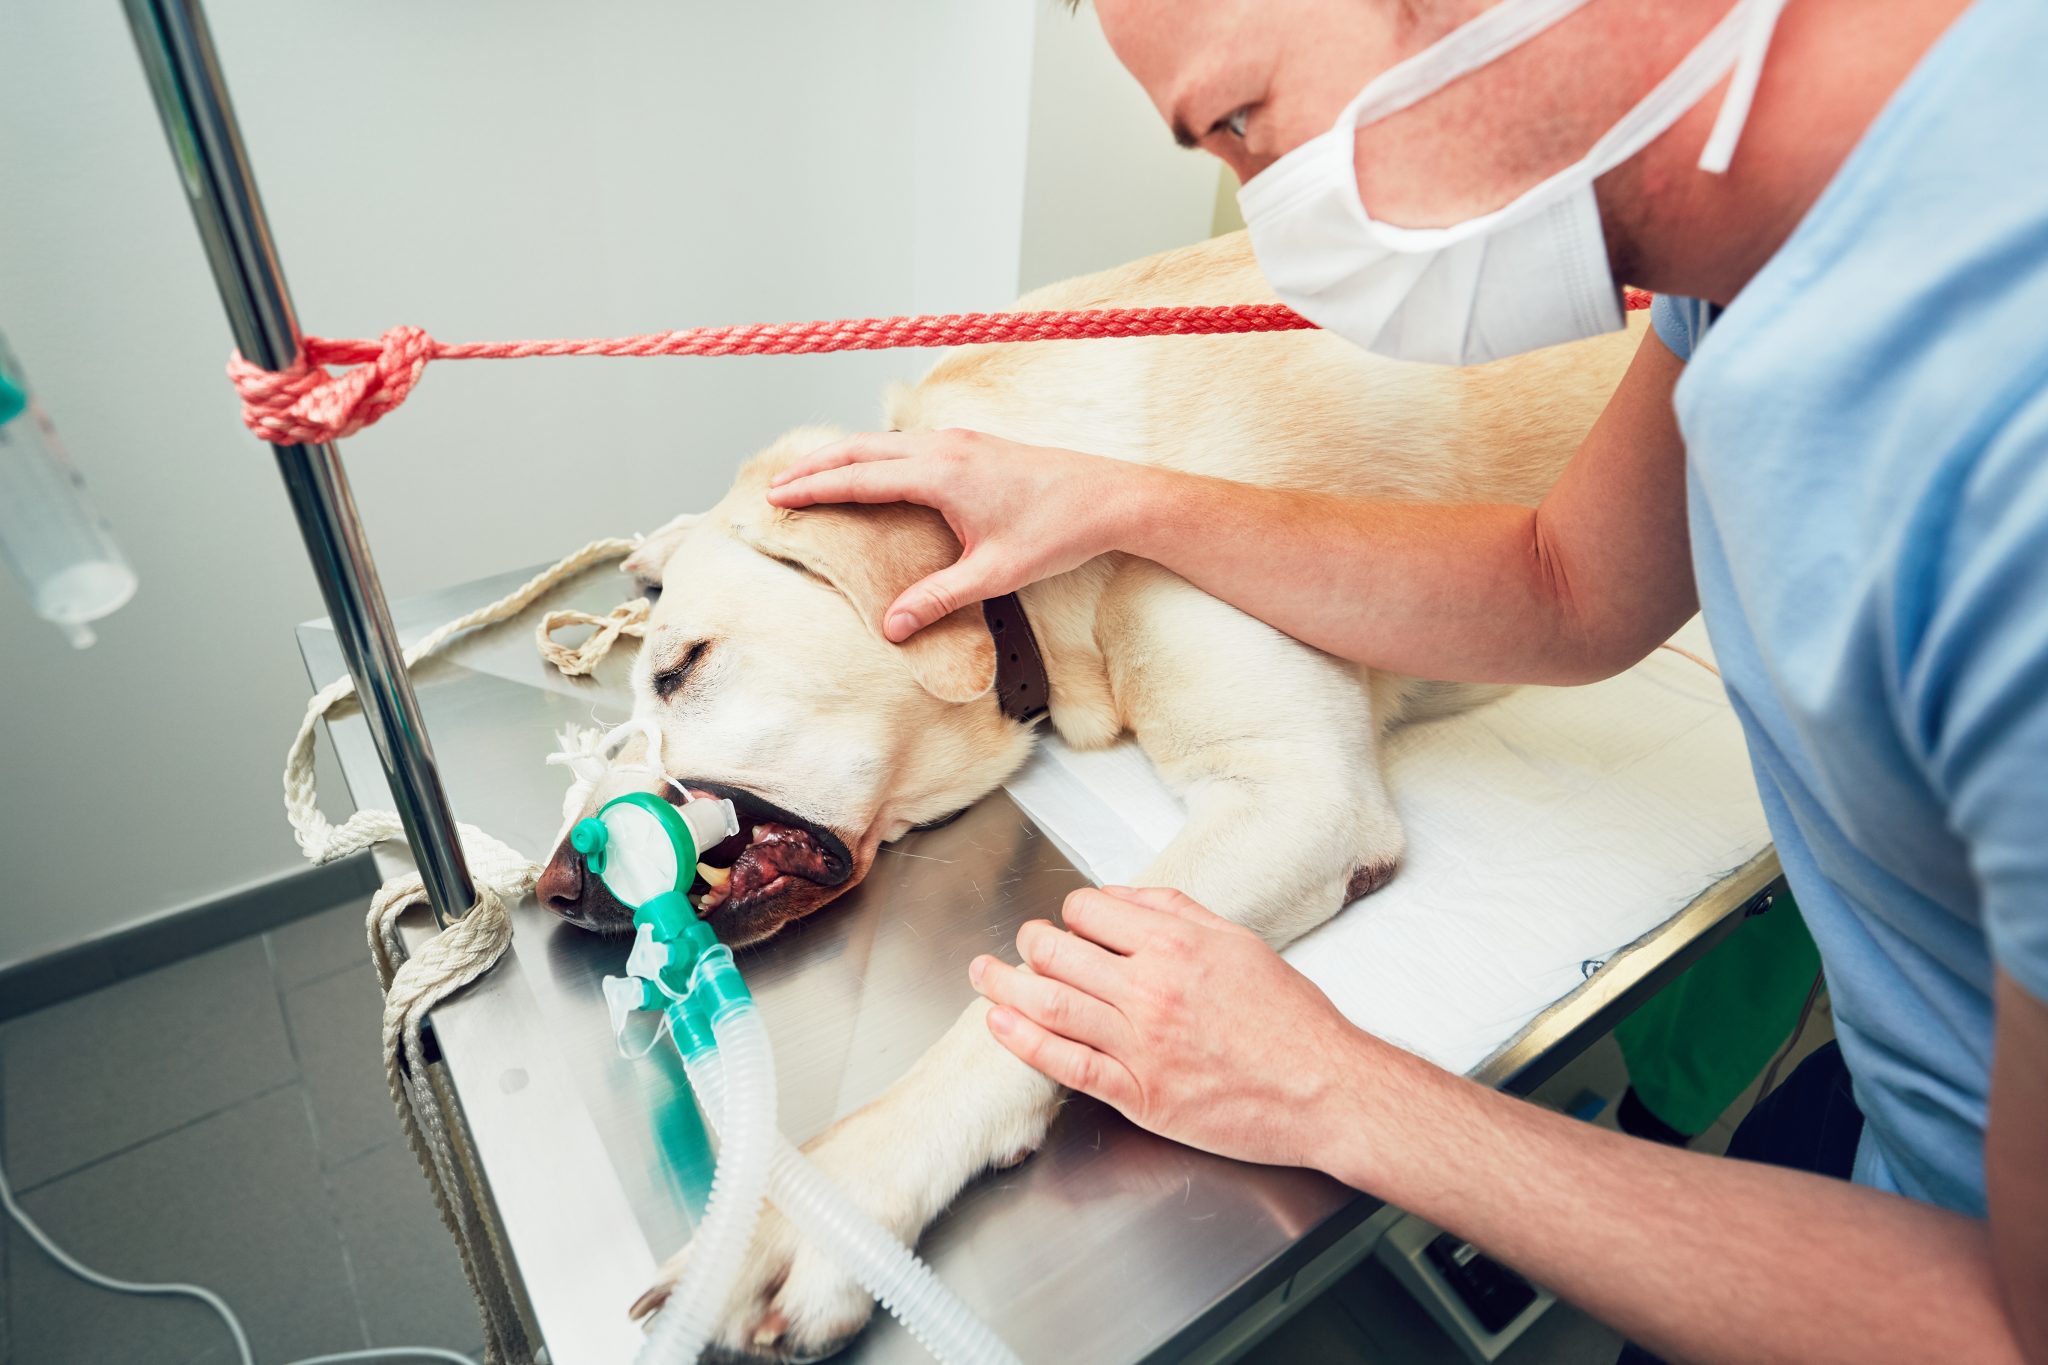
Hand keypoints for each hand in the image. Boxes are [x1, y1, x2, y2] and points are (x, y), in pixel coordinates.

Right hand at [767, 429, 1148, 640]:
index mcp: (942, 472)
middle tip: (774, 485)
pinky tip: (867, 471)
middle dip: (814, 466)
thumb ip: (939, 599)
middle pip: (860, 449)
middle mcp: (945, 447)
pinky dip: (872, 455)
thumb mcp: (995, 574)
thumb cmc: (1058, 531)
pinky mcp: (971, 444)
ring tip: (808, 475)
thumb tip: (892, 628)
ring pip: (882, 442)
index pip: (860, 477)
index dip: (814, 488)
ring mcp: (958, 441)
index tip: (777, 496)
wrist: (1109, 497)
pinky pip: (906, 444)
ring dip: (842, 456)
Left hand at [969, 885, 1377, 1171]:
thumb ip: (1177, 912)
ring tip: (983, 973)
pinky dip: (1024, 1043)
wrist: (1323, 1088)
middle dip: (1031, 943)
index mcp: (1174, 945)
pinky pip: (1066, 1064)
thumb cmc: (1291, 1019)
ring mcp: (1140, 1044)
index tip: (1074, 922)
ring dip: (1005, 986)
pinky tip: (1001, 1026)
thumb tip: (1123, 895)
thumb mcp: (1239, 942)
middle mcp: (1150, 989)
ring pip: (1049, 1005)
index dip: (1073, 913)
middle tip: (1024, 943)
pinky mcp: (1139, 1093)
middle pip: (1058, 954)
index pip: (1089, 911)